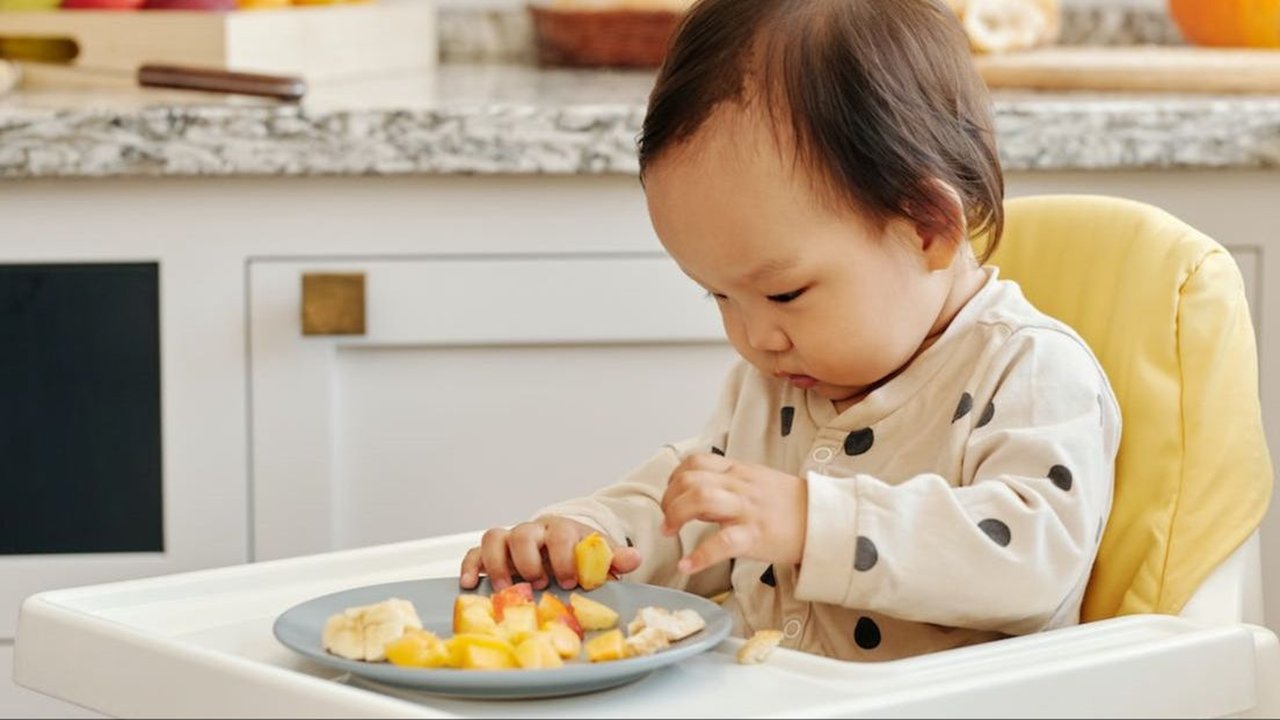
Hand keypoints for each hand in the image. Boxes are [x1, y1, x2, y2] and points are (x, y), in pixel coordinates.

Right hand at [458, 516, 641, 590]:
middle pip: (523, 533)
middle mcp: (533, 532)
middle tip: (540, 584)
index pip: (559, 534)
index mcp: (561, 529)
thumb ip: (613, 558)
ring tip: (506, 589)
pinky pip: (474, 552)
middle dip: (529, 561)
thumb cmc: (578, 555)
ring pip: (494, 537)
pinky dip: (470, 566)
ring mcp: (510, 541)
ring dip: (498, 564)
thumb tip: (634, 558)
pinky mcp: (492, 554)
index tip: (571, 580)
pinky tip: (470, 584)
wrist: (562, 548)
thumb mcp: (598, 556)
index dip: (564, 556)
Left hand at [660, 453, 807, 574]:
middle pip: (691, 479)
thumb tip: (696, 495)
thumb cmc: (790, 505)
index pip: (696, 462)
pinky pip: (722, 543)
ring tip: (670, 533)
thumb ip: (727, 485)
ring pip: (701, 499)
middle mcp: (740, 485)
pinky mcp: (756, 535)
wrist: (825, 521)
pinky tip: (687, 565)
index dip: (674, 478)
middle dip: (669, 499)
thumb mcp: (757, 483)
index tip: (671, 497)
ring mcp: (747, 509)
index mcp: (739, 471)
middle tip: (667, 520)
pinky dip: (699, 556)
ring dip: (676, 516)